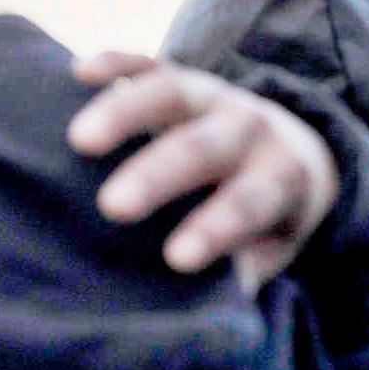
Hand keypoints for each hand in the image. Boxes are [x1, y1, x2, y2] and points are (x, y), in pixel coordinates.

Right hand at [68, 52, 337, 294]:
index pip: (249, 200)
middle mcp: (248, 127)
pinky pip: (148, 62)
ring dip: (126, 112)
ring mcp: (213, 93)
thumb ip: (246, 265)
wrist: (289, 146)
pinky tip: (79, 72)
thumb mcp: (274, 244)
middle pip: (204, 146)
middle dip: (158, 174)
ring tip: (79, 140)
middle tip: (112, 206)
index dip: (216, 227)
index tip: (176, 258)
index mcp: (280, 174)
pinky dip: (115, 62)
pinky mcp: (180, 73)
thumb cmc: (268, 214)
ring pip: (172, 91)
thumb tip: (211, 307)